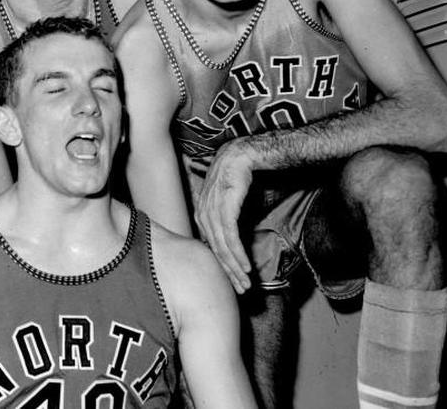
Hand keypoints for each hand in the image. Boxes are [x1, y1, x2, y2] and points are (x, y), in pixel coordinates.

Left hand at [194, 140, 253, 293]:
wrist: (240, 155)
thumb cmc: (236, 179)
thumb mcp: (229, 204)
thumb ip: (227, 222)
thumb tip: (232, 242)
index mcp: (201, 215)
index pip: (210, 246)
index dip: (222, 266)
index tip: (233, 282)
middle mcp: (203, 214)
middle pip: (215, 251)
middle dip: (229, 273)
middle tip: (241, 290)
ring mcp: (212, 211)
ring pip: (222, 247)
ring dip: (235, 268)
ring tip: (245, 283)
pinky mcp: (224, 207)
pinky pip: (229, 236)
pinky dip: (237, 253)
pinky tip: (245, 266)